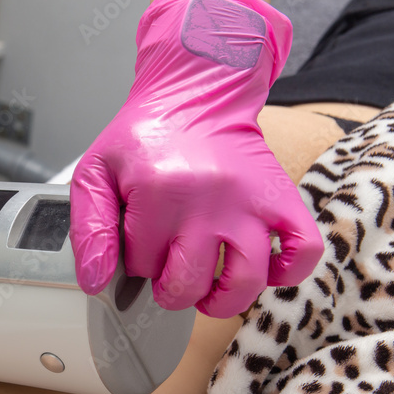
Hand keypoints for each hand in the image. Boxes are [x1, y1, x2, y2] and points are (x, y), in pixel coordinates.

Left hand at [70, 0, 323, 317]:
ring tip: (207, 291)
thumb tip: (95, 281)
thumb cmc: (146, 137)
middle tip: (167, 272)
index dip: (134, 263)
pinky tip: (260, 270)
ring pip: (246, 281)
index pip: (141, 265)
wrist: (196, 93)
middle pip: (189, 283)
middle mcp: (208, 200)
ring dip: (221, 299)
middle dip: (171, 288)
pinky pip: (304, 250)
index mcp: (158, 192)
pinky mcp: (282, 199)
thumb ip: (89, 229)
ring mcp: (250, 202)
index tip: (138, 243)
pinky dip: (286, 273)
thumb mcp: (95, 173)